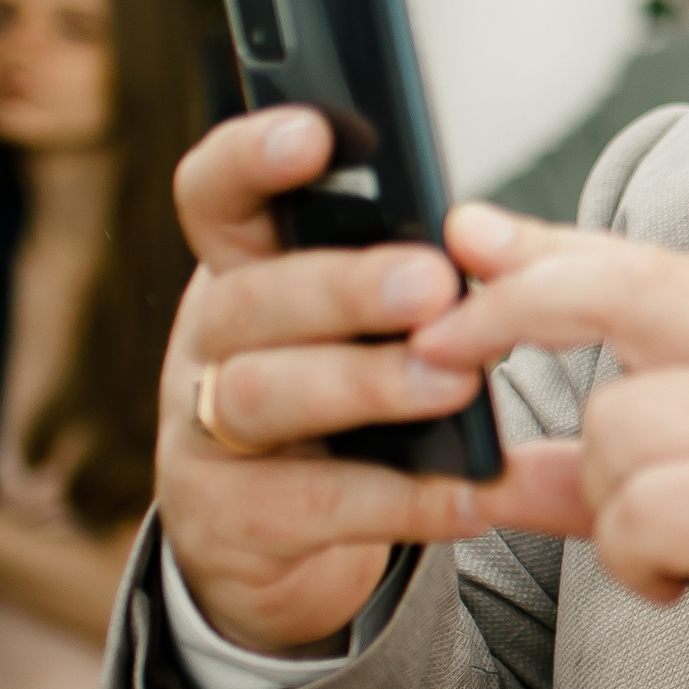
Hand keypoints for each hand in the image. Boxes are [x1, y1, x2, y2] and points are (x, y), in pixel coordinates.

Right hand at [156, 109, 558, 653]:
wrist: (285, 554)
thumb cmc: (344, 411)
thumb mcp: (366, 332)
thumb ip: (414, 278)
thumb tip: (487, 236)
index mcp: (243, 270)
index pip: (217, 194)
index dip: (252, 157)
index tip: (316, 133)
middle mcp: (208, 342)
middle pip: (252, 296)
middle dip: (345, 286)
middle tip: (434, 285)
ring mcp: (200, 433)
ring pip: (267, 393)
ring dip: (367, 384)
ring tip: (454, 386)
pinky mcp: (224, 522)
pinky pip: (309, 504)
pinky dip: (397, 500)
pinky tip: (468, 494)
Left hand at [411, 203, 688, 688]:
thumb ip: (603, 476)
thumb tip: (498, 472)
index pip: (640, 265)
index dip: (543, 246)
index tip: (464, 234)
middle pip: (616, 289)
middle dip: (510, 308)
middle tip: (437, 351)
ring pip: (610, 427)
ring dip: (608, 505)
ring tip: (669, 555)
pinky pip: (635, 511)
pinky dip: (636, 560)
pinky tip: (684, 587)